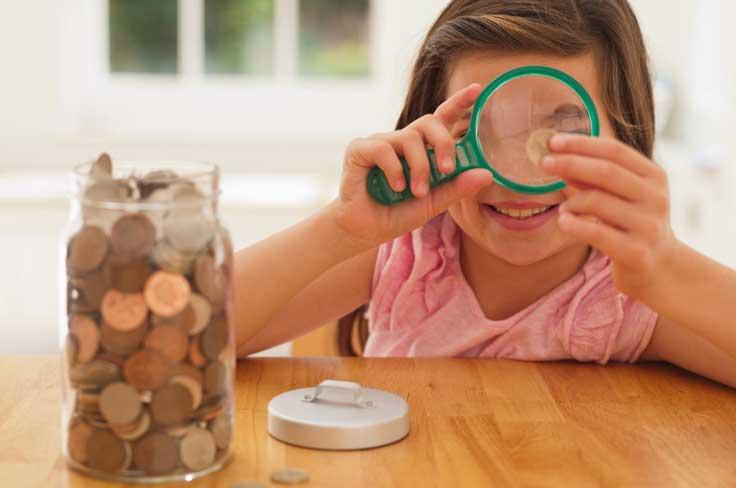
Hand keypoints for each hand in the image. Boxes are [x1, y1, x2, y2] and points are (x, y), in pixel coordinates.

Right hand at [330, 83, 493, 248]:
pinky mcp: (359, 149)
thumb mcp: (433, 203)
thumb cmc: (396, 214)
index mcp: (420, 149)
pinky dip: (394, 169)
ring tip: (416, 192)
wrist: (364, 232)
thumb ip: (456, 187)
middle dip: (444, 143)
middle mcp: (400, 141)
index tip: (477, 90)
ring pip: (409, 138)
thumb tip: (487, 174)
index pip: (441, 119)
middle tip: (447, 170)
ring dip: (419, 167)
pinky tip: (395, 187)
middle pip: (429, 122)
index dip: (458, 102)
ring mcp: (379, 142)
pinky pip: (383, 148)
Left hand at [541, 135, 679, 298]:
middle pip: (606, 172)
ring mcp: (648, 225)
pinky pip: (596, 232)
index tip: (552, 142)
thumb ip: (593, 179)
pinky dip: (574, 224)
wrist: (661, 268)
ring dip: (571, 201)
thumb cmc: (632, 225)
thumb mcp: (620, 197)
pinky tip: (563, 222)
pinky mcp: (636, 251)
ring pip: (597, 201)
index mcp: (654, 176)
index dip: (582, 144)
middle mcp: (656, 197)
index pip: (615, 150)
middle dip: (570, 163)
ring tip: (564, 209)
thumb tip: (558, 157)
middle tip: (543, 162)